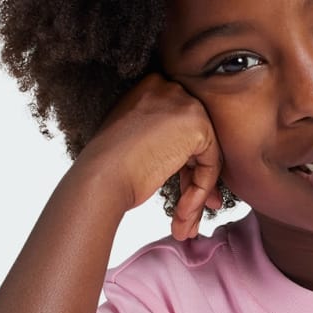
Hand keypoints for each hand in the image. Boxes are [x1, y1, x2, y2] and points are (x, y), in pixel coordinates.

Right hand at [72, 71, 224, 241]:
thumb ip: (163, 141)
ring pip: (206, 156)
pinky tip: (182, 214)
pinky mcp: (198, 125)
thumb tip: (191, 160)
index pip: (179, 129)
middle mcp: (169, 88)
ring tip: (184, 224)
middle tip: (188, 213)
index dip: (182, 165)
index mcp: (151, 87)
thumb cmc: (109, 168)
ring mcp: (185, 104)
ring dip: (196, 194)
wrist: (100, 177)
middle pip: (196, 141)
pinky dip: (200, 192)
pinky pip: (211, 165)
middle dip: (195, 181)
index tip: (180, 191)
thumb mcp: (136, 141)